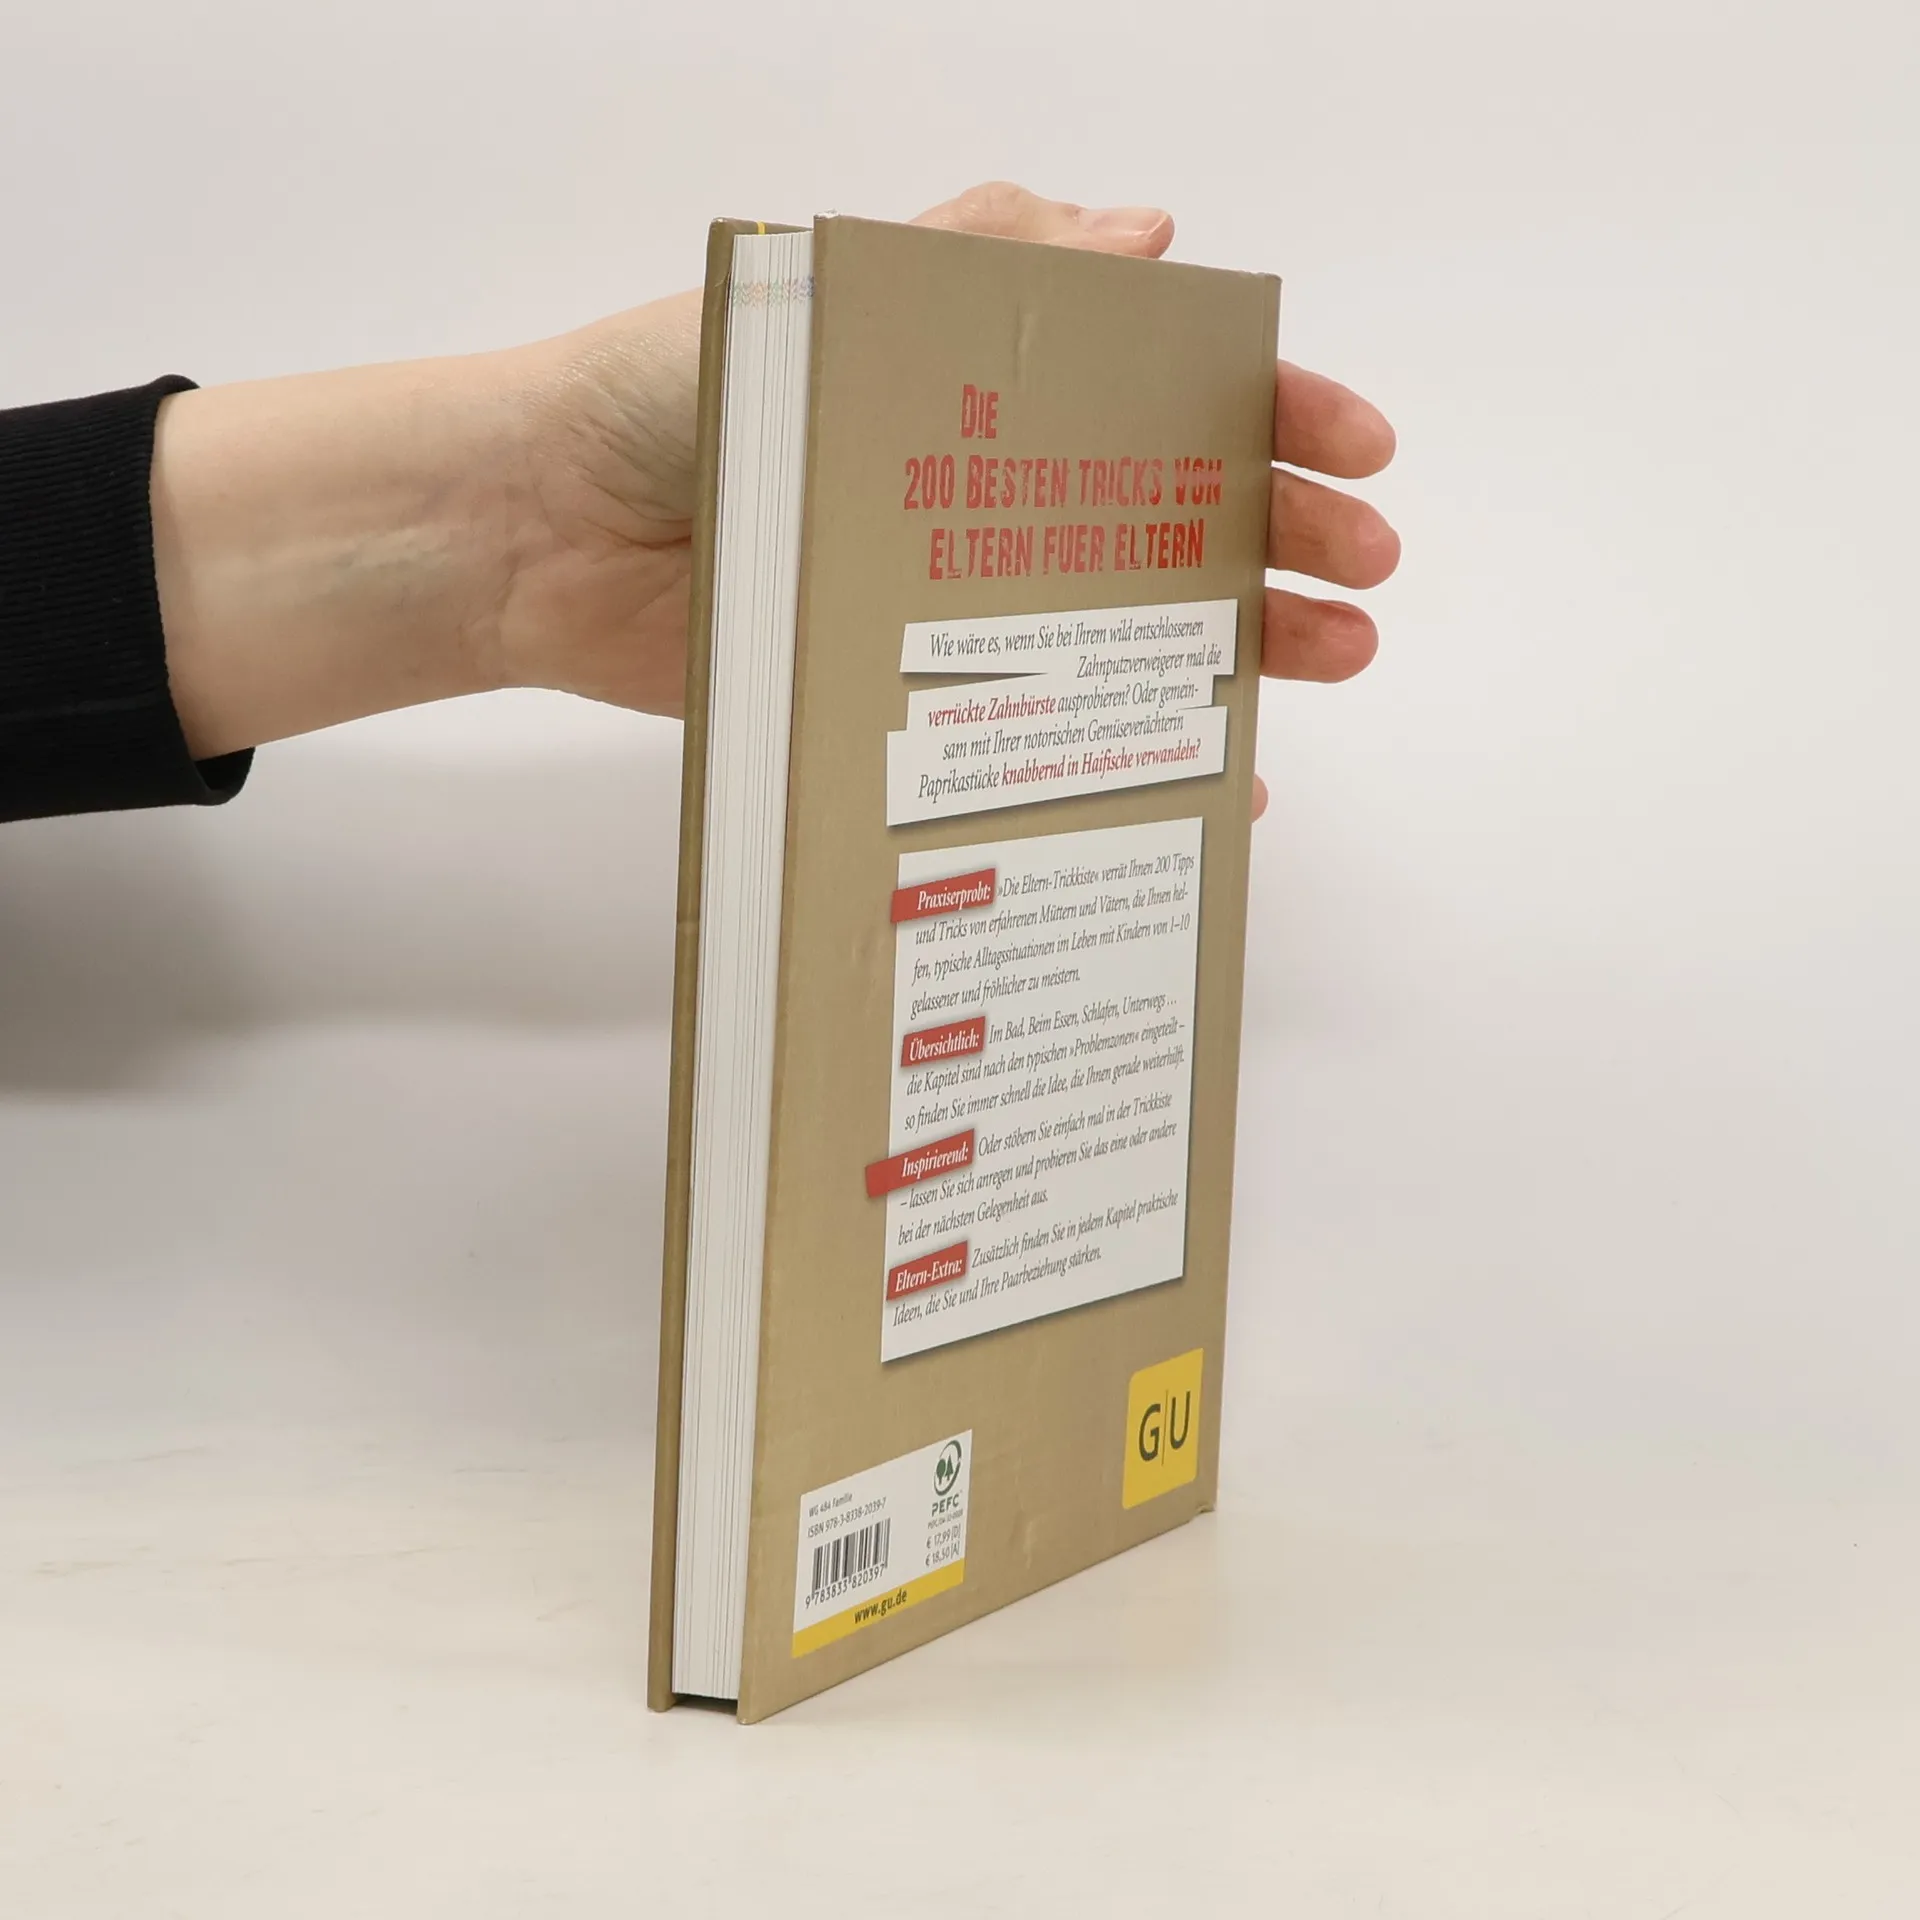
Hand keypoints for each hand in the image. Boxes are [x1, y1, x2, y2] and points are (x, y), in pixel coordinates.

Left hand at [501, 183, 1400, 806]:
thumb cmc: (667, 393)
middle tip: (1362, 568)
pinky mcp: (916, 700)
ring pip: (1137, 628)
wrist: (542, 532)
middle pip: (1179, 516)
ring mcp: (964, 605)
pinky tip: (1216, 782)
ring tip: (1333, 658)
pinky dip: (1136, 758)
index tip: (1353, 442)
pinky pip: (1047, 734)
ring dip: (1248, 644)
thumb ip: (977, 260)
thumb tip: (1147, 234)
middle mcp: (996, 498)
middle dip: (1287, 533)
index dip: (1271, 411)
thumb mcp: (825, 293)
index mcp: (991, 388)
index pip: (1166, 392)